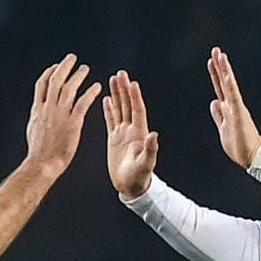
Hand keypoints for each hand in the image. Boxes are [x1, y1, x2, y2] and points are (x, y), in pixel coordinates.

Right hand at [24, 53, 100, 177]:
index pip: (42, 84)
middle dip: (64, 67)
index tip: (55, 66)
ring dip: (78, 76)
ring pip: (69, 88)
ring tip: (85, 68)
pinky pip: (83, 102)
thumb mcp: (33, 129)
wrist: (42, 163)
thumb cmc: (39, 152)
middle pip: (55, 80)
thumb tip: (38, 110)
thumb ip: (38, 116)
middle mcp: (48, 108)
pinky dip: (90, 92)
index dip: (49, 73)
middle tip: (72, 58)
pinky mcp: (73, 122)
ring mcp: (60, 114)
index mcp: (38, 109)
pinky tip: (97, 86)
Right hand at [102, 69, 157, 199]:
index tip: (132, 83)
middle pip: (127, 105)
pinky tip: (106, 99)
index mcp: (139, 133)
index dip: (134, 96)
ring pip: (119, 109)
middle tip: (120, 73)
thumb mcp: (145, 164)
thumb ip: (150, 150)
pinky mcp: (114, 139)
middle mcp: (132, 130)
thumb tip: (154, 135)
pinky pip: (111, 120)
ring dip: (116, 94)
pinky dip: (109, 109)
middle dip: (124, 89)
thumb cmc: (139, 177)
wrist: (131, 186)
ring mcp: (123, 134)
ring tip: (112, 79)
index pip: (137, 110)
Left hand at [207, 46, 260, 167]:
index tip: (212, 60)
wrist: (251, 158)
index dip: (216, 74)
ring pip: (229, 86)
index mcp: (229, 108)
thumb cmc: (239, 146)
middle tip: (216, 49)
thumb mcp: (223, 128)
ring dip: (225, 71)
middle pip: (225, 82)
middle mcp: (234, 105)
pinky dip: (230, 87)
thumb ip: (219, 115)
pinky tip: (227, 76)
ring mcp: (237, 109)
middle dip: (220, 66)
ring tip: (221, 56)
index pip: (221, 87)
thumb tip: (214, 101)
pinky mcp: (239, 115)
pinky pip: (234, 98)